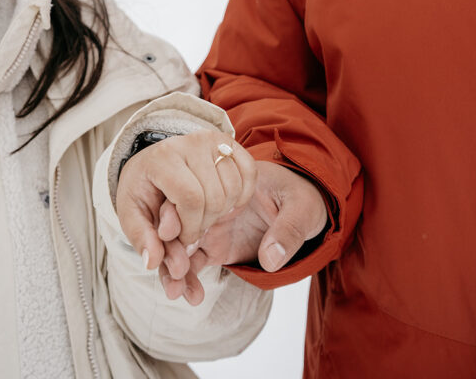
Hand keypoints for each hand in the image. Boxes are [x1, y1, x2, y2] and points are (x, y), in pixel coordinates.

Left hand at [116, 130, 257, 299]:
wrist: (152, 162)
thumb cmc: (144, 190)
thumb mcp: (132, 215)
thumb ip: (142, 239)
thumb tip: (153, 262)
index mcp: (162, 158)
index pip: (190, 198)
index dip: (190, 228)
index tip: (179, 237)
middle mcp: (190, 142)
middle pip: (215, 197)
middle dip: (204, 225)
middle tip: (191, 228)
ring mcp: (212, 139)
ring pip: (234, 188)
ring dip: (223, 212)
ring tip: (203, 214)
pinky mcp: (229, 141)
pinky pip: (250, 172)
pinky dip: (242, 195)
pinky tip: (223, 203)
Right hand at [157, 160, 327, 301]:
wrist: (306, 211)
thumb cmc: (303, 197)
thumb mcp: (302, 208)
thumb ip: (287, 230)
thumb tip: (270, 259)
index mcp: (228, 179)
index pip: (194, 189)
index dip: (176, 209)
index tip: (168, 233)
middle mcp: (214, 200)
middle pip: (180, 217)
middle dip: (169, 244)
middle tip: (170, 270)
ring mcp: (212, 224)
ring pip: (182, 243)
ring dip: (174, 267)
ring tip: (175, 292)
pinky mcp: (216, 246)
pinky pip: (195, 263)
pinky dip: (187, 278)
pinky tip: (186, 296)